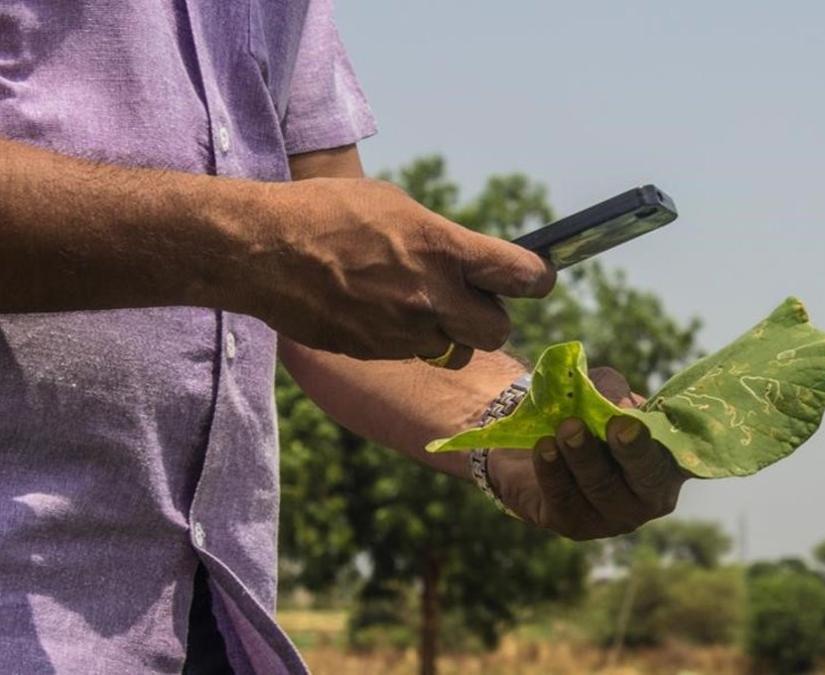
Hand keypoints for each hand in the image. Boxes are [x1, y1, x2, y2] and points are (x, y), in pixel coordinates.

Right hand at [238, 177, 555, 363]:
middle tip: (471, 300)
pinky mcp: (375, 353)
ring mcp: (403, 332)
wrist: (260, 250)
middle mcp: (431, 297)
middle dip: (489, 317)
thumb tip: (470, 259)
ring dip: (447, 332)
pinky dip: (407, 340)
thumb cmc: (326, 212)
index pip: (523, 276)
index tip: (534, 277)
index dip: (537, 279)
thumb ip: (442, 238)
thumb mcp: (395, 206)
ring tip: (414, 303)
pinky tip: (378, 311)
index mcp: (443, 249)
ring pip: (454, 349)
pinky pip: (412, 354)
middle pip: (498, 330)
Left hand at [488, 368, 687, 539]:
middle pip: (648, 478)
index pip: (683, 456)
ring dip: (585, 455)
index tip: (647, 421)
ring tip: (568, 427)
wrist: (532, 440)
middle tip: (617, 426)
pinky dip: (554, 470)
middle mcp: (648, 497)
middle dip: (633, 451)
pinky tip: (544, 447)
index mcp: (668, 463)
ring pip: (603, 488)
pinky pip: (565, 499)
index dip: (669, 440)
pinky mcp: (573, 525)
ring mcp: (612, 517)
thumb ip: (613, 392)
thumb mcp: (602, 391)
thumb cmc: (584, 413)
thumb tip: (617, 405)